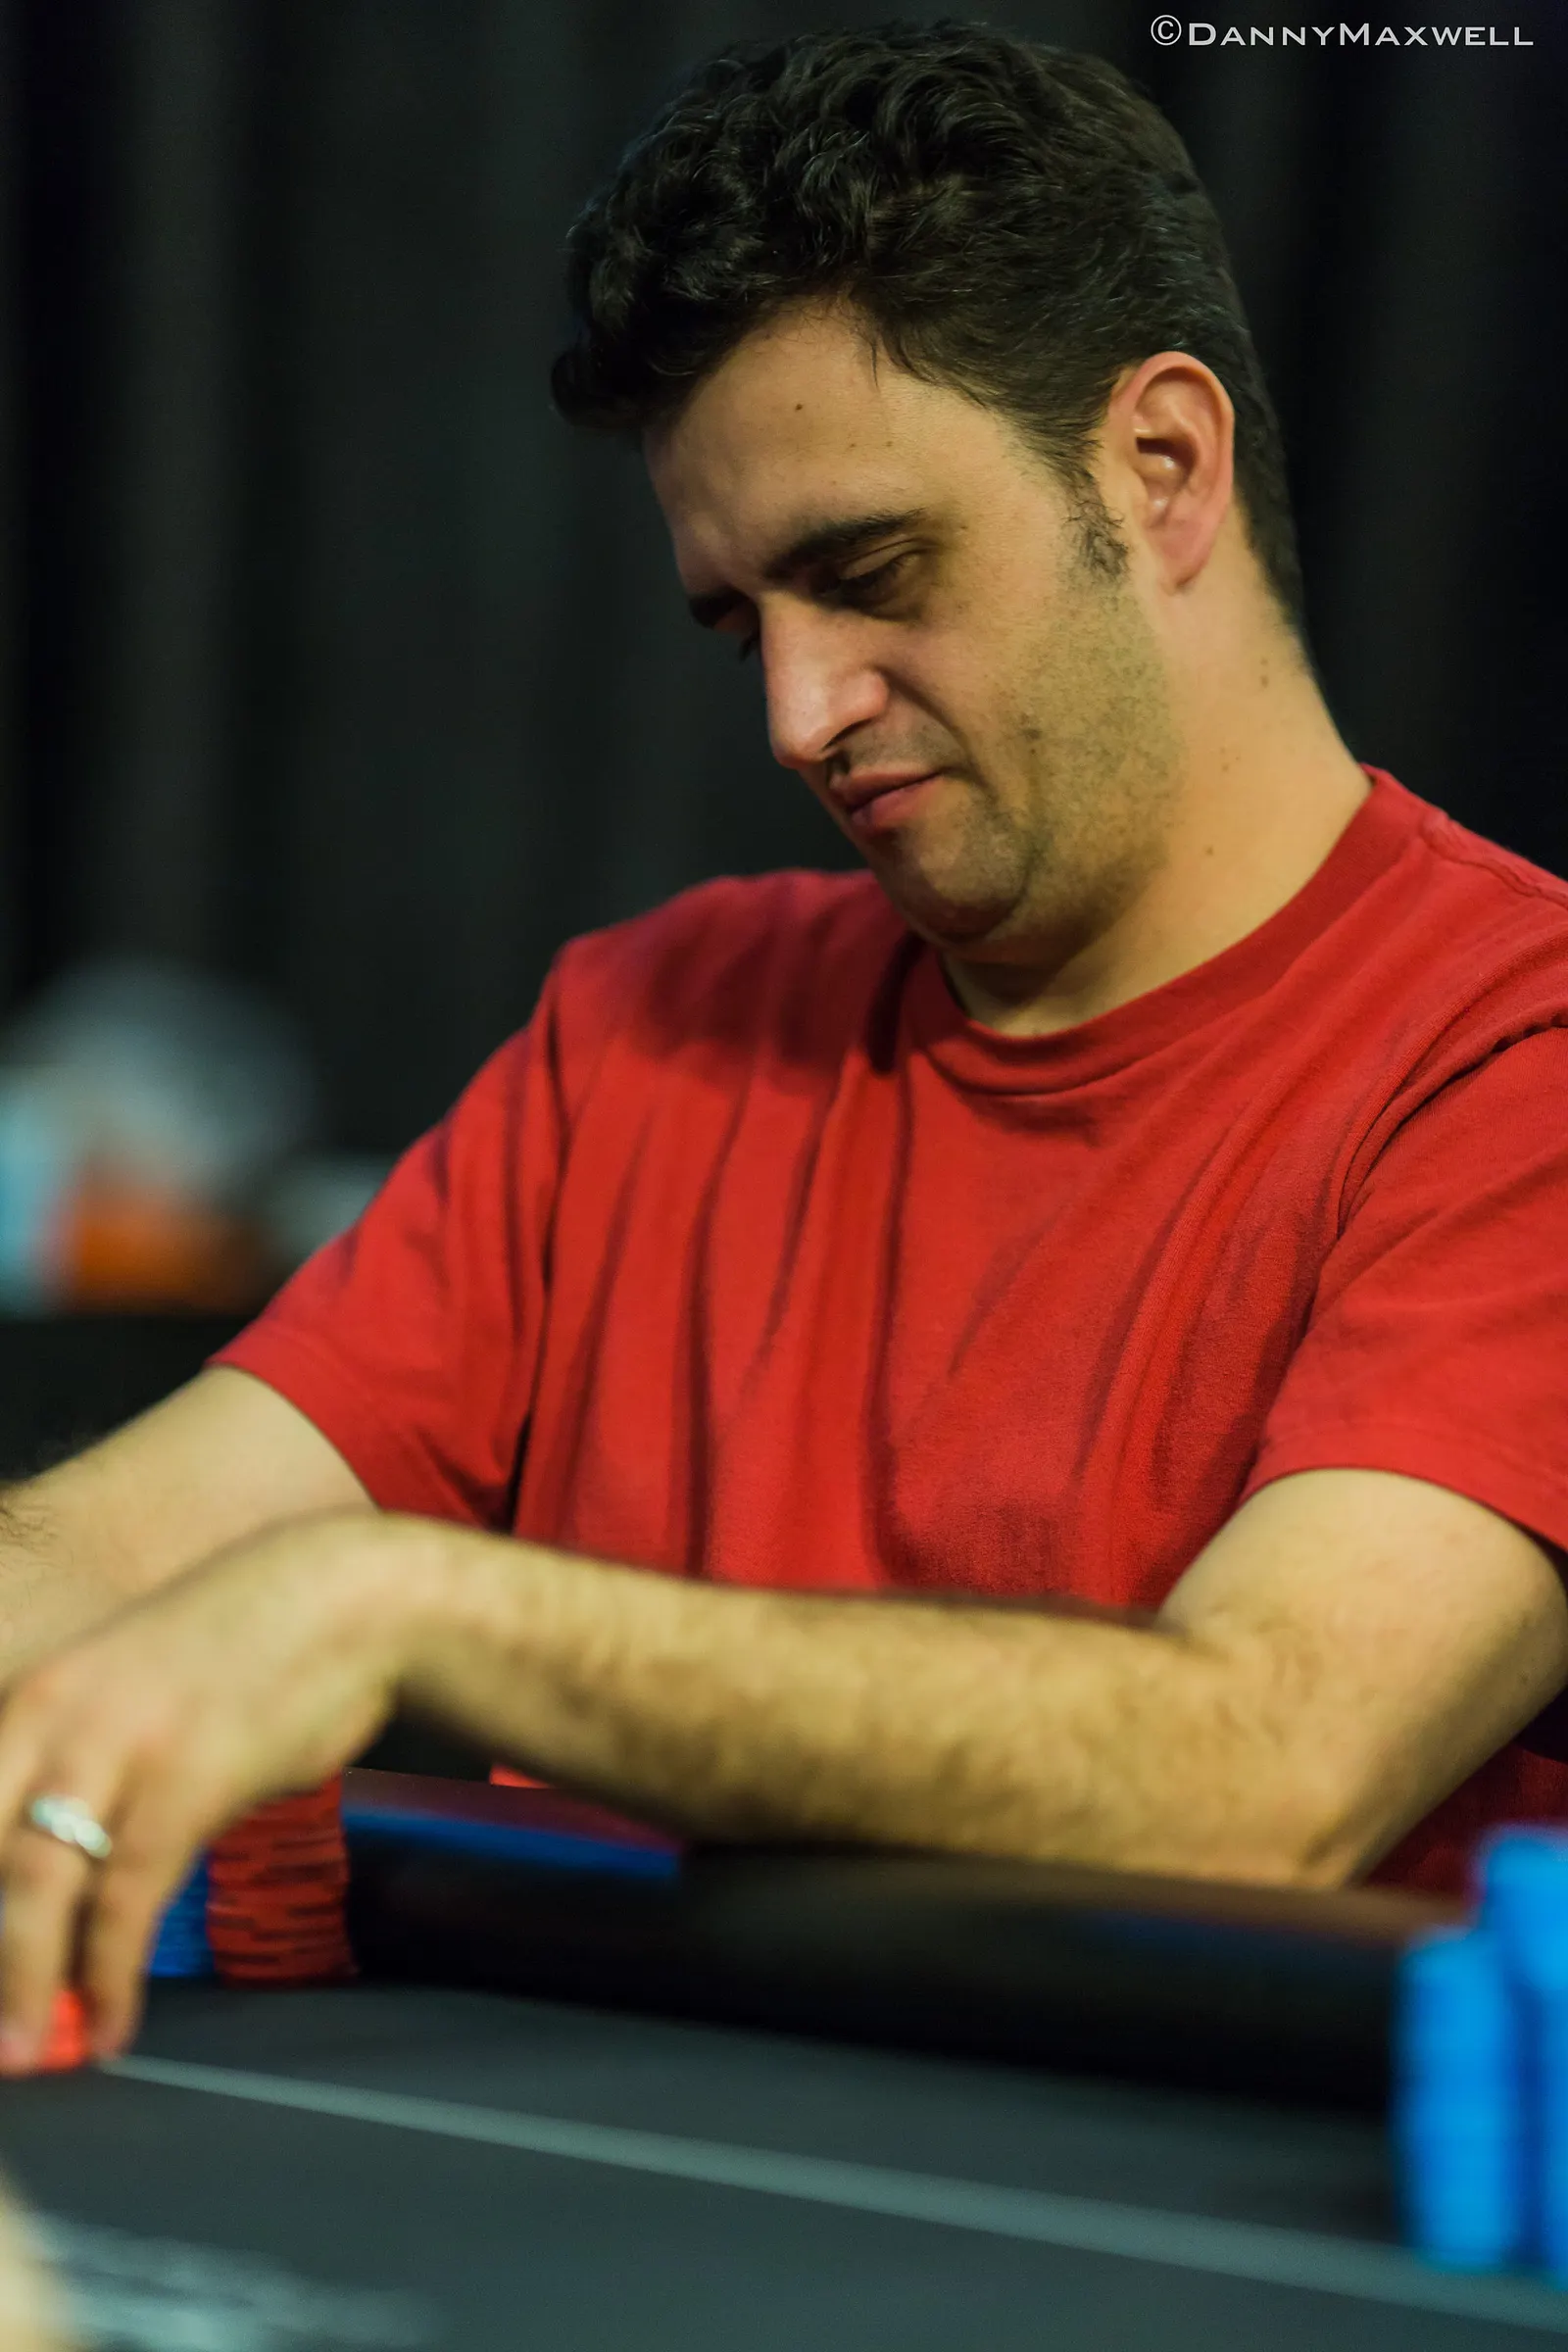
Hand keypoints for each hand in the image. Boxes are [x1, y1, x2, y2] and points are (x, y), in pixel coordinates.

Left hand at [0, 1511, 415, 2071]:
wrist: (345, 1598)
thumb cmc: (242, 1652)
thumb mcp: (130, 1696)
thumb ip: (84, 1773)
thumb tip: (53, 1888)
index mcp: (30, 1698)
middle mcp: (49, 1715)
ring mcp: (116, 1745)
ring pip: (33, 1889)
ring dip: (23, 1985)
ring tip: (24, 2057)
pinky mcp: (185, 1780)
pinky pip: (125, 1900)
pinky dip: (110, 1976)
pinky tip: (111, 2025)